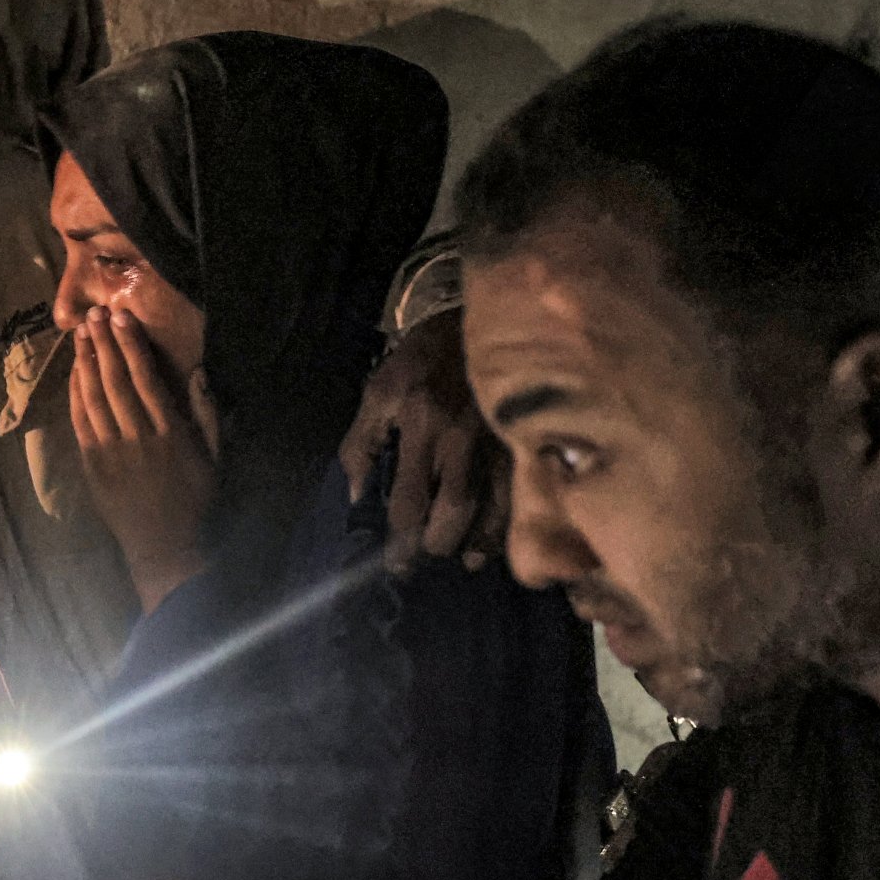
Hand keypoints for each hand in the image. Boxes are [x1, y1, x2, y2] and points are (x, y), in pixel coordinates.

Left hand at [70, 307, 217, 611]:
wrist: (167, 549)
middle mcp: (138, 437)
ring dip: (85, 363)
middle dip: (103, 344)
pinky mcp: (93, 467)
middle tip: (93, 314)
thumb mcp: (216, 458)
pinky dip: (74, 395)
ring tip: (80, 334)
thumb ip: (208, 414)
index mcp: (170, 432)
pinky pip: (80, 424)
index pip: (146, 378)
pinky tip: (73, 373)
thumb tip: (199, 373)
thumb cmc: (197, 502)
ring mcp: (111, 452)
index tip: (121, 318)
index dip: (131, 345)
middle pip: (115, 381)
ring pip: (93, 398)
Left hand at [339, 307, 508, 574]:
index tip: (396, 564)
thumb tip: (357, 495)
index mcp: (421, 425)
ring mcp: (498, 439)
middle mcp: (461, 438)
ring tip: (464, 560)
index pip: (409, 499)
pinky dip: (510, 521)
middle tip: (427, 558)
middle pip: (454, 511)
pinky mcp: (522, 437)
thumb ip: (361, 444)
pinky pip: (521, 490)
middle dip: (438, 544)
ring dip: (479, 542)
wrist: (475, 315)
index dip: (401, 540)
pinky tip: (500, 537)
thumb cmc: (419, 360)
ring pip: (494, 507)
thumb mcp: (378, 392)